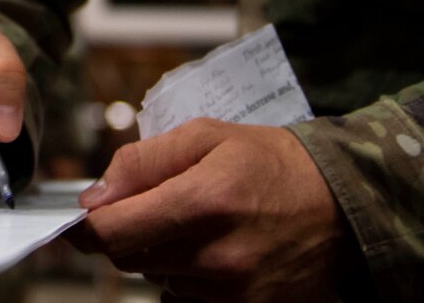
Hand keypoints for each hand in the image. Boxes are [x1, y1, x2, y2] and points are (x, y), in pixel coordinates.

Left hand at [68, 119, 354, 300]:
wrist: (343, 204)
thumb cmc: (273, 164)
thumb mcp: (207, 136)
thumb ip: (144, 160)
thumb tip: (96, 194)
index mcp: (203, 202)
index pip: (113, 232)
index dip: (85, 227)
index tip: (80, 219)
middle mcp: (217, 256)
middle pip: (129, 259)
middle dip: (127, 232)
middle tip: (150, 206)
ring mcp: (233, 291)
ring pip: (156, 278)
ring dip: (159, 253)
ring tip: (194, 224)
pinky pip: (186, 298)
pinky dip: (185, 276)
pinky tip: (212, 250)